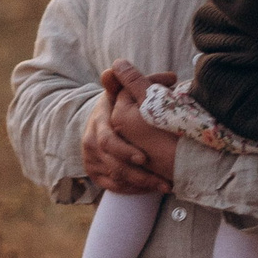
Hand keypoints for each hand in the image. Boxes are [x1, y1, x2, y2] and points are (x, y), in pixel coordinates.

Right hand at [81, 66, 177, 194]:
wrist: (102, 120)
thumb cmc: (120, 104)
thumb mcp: (121, 92)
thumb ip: (125, 82)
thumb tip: (117, 68)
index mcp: (99, 123)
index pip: (108, 141)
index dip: (125, 151)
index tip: (144, 159)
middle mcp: (92, 143)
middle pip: (113, 164)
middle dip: (138, 174)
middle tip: (161, 181)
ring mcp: (92, 160)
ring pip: (115, 178)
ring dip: (141, 184)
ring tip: (165, 187)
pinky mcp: (95, 173)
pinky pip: (113, 186)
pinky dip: (133, 189)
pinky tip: (151, 189)